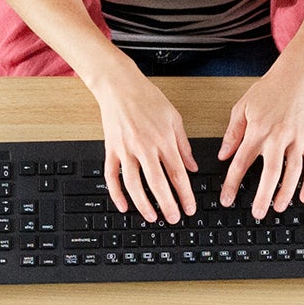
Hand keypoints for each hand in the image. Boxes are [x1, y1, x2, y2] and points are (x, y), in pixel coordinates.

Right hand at [89, 60, 197, 222]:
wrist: (119, 85)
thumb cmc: (147, 99)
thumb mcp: (174, 118)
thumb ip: (183, 146)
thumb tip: (192, 167)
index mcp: (163, 140)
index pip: (177, 174)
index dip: (185, 195)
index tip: (189, 208)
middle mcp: (145, 147)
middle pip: (157, 183)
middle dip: (167, 205)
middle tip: (173, 219)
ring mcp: (126, 150)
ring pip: (134, 184)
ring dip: (143, 204)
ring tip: (152, 217)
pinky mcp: (111, 149)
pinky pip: (112, 176)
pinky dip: (116, 193)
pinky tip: (124, 206)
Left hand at [219, 55, 303, 217]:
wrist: (296, 76)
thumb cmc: (268, 90)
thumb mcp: (242, 108)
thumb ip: (232, 134)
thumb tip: (223, 155)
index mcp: (258, 131)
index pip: (241, 162)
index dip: (232, 183)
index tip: (226, 199)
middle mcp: (278, 137)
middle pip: (270, 172)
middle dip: (263, 195)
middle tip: (257, 213)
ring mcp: (297, 139)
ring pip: (293, 170)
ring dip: (287, 191)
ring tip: (279, 207)